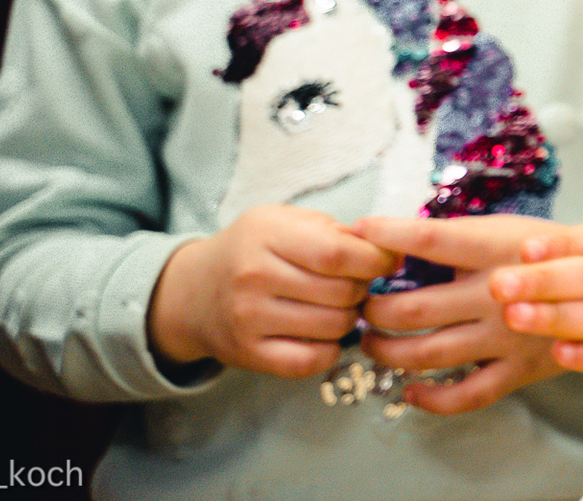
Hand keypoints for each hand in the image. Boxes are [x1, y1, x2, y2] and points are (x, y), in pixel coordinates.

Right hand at [147, 204, 398, 378]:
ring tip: (339, 306)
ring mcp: (249, 319)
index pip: (338, 253)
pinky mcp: (248, 354)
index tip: (389, 261)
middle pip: (342, 292)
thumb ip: (334, 232)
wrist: (192, 291)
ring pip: (334, 327)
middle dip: (364, 288)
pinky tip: (326, 335)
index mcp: (268, 235)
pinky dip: (331, 350)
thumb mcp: (285, 222)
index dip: (375, 260)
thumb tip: (388, 249)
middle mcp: (255, 277)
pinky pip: (311, 361)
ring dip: (350, 318)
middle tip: (358, 284)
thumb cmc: (252, 250)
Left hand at [352, 214, 567, 413]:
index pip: (431, 239)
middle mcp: (499, 292)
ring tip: (371, 343)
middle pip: (416, 307)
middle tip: (359, 306)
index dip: (390, 235)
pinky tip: (409, 391)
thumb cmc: (547, 253)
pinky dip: (432, 400)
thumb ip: (460, 234)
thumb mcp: (509, 228)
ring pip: (430, 353)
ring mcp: (507, 337)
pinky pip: (468, 395)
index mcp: (496, 248)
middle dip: (374, 309)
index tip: (360, 231)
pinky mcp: (518, 371)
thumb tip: (397, 237)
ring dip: (387, 352)